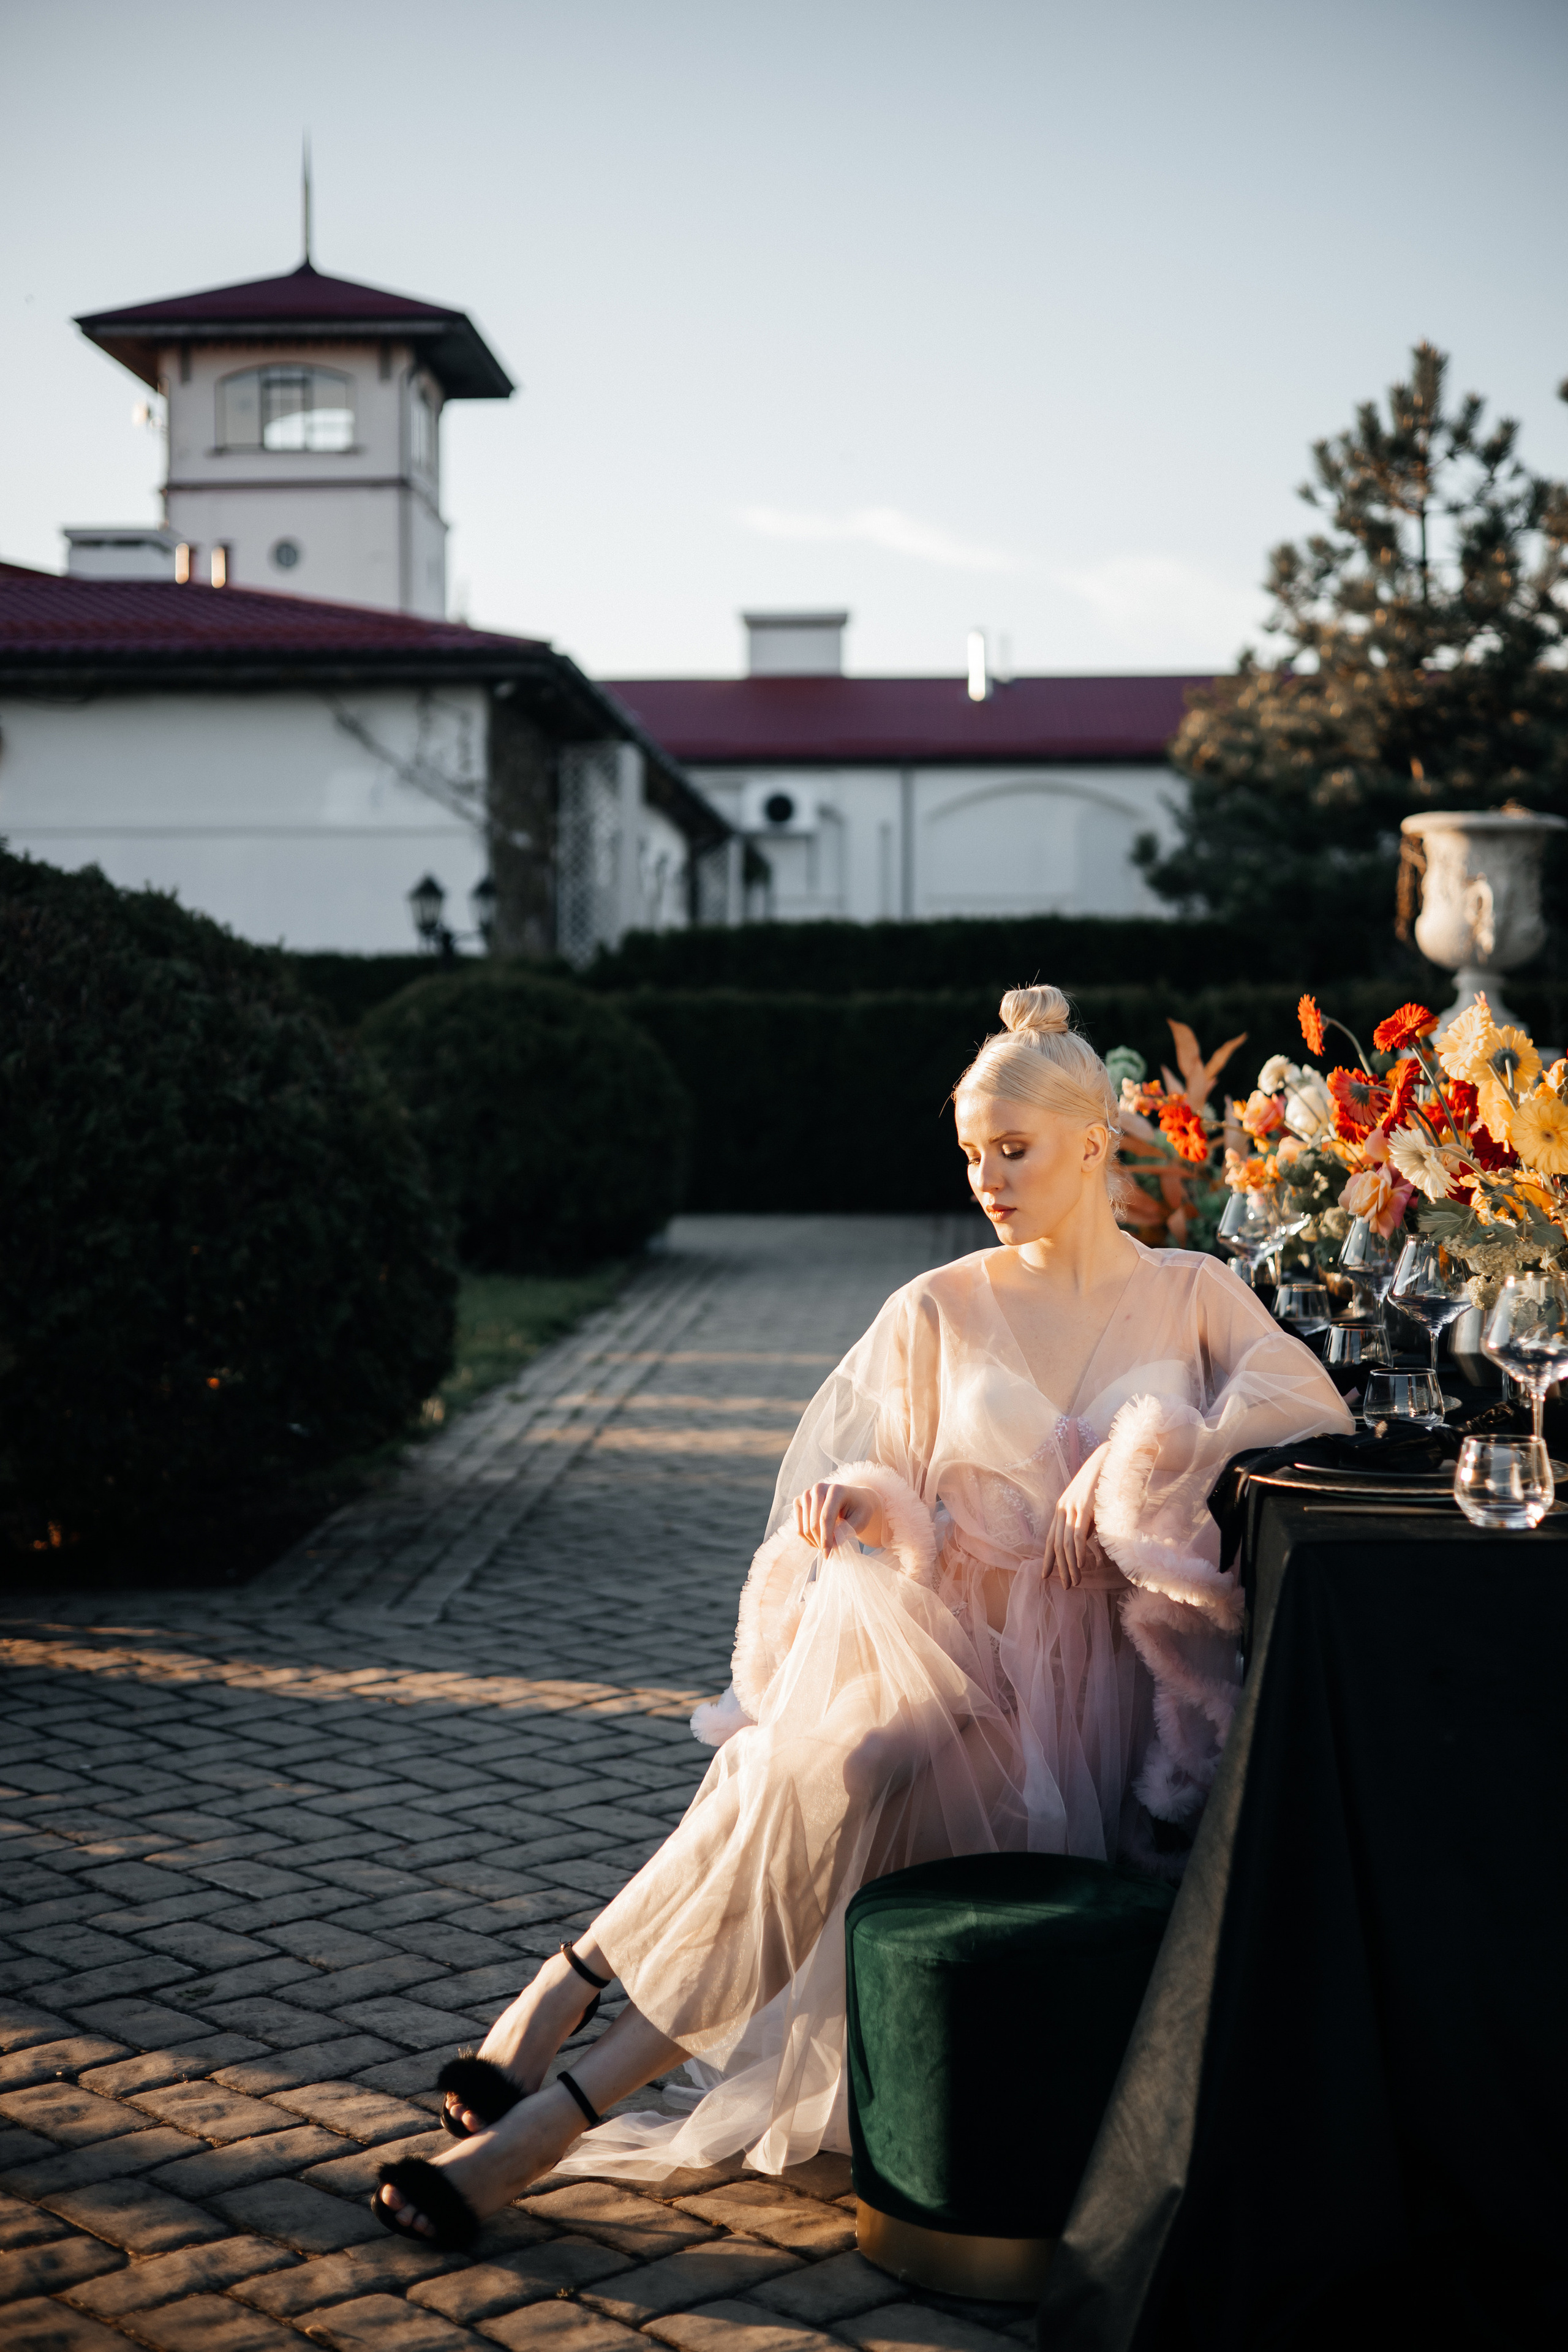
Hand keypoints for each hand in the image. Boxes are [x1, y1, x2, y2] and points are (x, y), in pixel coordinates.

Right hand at [794, 1480, 886, 1554]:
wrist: (853, 1500)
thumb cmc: (859, 1510)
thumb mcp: (860, 1521)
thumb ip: (846, 1531)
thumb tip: (831, 1545)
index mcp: (836, 1490)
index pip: (826, 1518)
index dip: (826, 1538)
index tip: (828, 1554)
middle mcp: (819, 1488)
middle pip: (814, 1524)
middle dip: (821, 1542)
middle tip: (830, 1553)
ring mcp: (807, 1494)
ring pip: (805, 1527)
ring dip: (815, 1542)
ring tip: (827, 1546)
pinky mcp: (799, 1501)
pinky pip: (799, 1527)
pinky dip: (808, 1538)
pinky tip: (819, 1540)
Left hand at [1043, 1442, 1109, 1589]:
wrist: (1110, 1460)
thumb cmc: (1103, 1484)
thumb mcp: (1089, 1507)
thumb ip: (1083, 1524)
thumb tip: (1081, 1546)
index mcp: (1061, 1508)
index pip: (1050, 1539)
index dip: (1047, 1559)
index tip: (1045, 1576)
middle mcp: (1062, 1508)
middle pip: (1057, 1545)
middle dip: (1060, 1568)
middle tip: (1065, 1586)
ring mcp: (1072, 1507)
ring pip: (1066, 1544)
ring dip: (1070, 1566)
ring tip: (1075, 1582)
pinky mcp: (1084, 1507)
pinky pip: (1078, 1534)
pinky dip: (1079, 1552)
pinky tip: (1081, 1566)